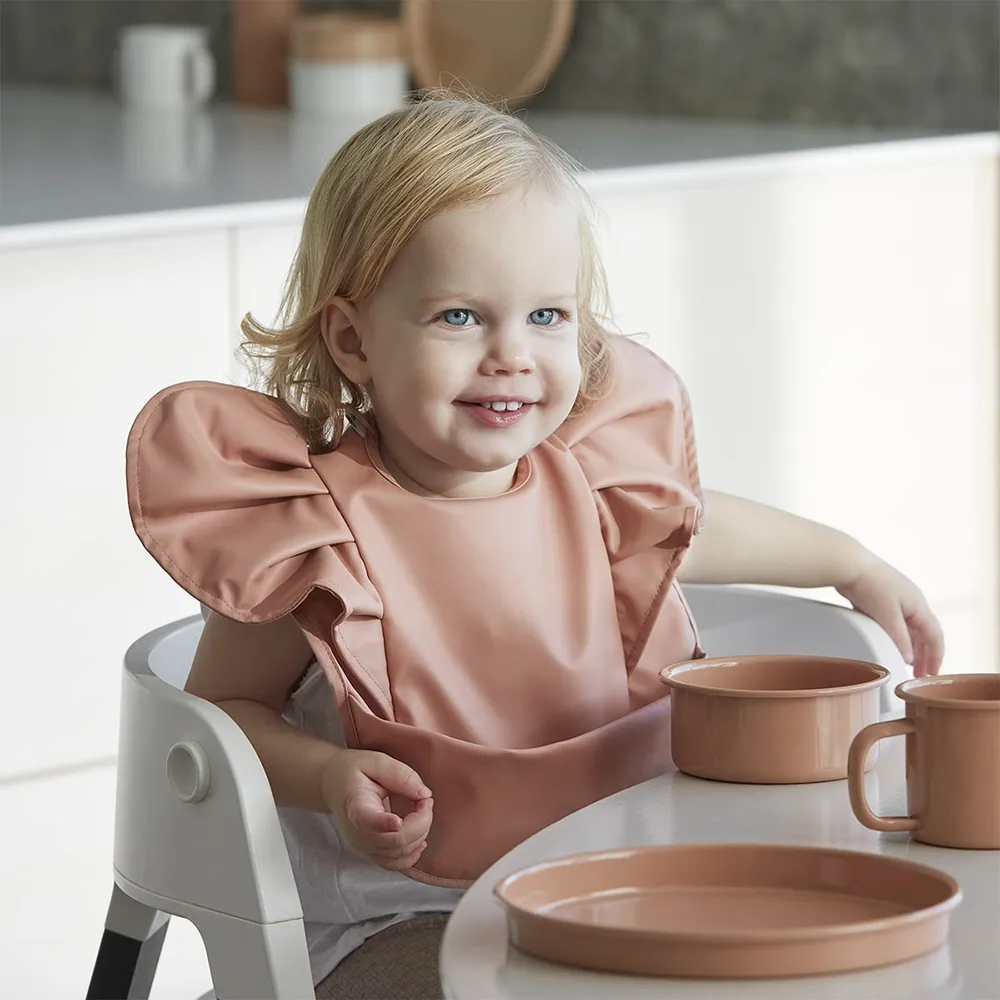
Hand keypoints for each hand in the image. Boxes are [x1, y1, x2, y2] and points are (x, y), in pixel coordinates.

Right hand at [322, 749, 432, 870]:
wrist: (335, 785)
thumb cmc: (354, 772)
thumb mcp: (375, 761)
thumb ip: (400, 775)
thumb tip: (424, 794)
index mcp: (356, 806)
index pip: (367, 821)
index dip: (383, 824)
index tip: (398, 821)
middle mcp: (358, 833)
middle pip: (396, 841)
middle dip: (421, 821)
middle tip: (425, 799)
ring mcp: (365, 847)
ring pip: (401, 853)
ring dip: (421, 832)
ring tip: (421, 808)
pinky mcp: (372, 853)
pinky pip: (396, 863)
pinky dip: (413, 853)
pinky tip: (420, 836)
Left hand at [836, 551, 943, 676]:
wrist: (847, 563)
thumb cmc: (870, 586)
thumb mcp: (887, 617)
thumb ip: (899, 640)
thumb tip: (909, 659)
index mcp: (919, 605)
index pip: (935, 636)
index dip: (936, 657)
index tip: (932, 675)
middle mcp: (912, 601)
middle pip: (924, 632)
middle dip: (924, 655)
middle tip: (920, 675)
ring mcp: (897, 598)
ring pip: (910, 627)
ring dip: (911, 646)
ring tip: (908, 664)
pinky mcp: (881, 597)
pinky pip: (895, 621)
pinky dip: (897, 636)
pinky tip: (889, 644)